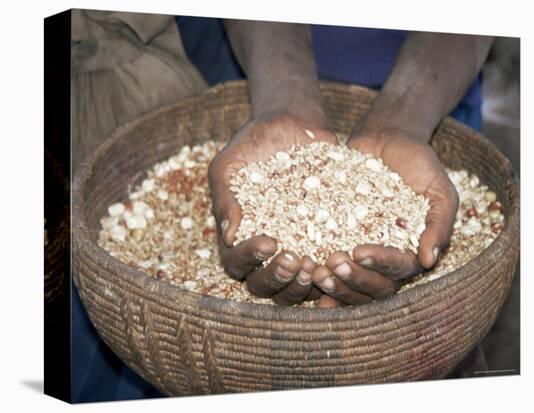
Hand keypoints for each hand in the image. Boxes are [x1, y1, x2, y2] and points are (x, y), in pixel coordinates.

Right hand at [208, 112, 333, 304]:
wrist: (292, 123)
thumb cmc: (252, 143)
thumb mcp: (229, 165)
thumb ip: (225, 199)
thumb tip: (228, 237)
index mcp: (237, 236)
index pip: (235, 262)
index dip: (250, 258)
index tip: (269, 241)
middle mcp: (263, 250)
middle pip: (262, 284)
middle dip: (276, 277)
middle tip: (294, 261)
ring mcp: (293, 248)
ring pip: (292, 286)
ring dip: (302, 284)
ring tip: (316, 267)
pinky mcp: (321, 241)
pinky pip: (323, 268)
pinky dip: (329, 271)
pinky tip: (339, 258)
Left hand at [312, 128, 457, 305]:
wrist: (386, 138)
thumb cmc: (420, 164)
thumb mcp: (439, 190)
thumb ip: (439, 225)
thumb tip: (428, 261)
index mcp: (411, 251)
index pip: (398, 269)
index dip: (379, 265)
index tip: (360, 252)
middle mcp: (384, 257)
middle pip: (372, 285)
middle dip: (353, 279)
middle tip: (333, 265)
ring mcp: (359, 249)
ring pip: (349, 281)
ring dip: (334, 284)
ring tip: (316, 272)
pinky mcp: (336, 238)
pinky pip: (325, 259)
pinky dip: (316, 271)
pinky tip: (302, 271)